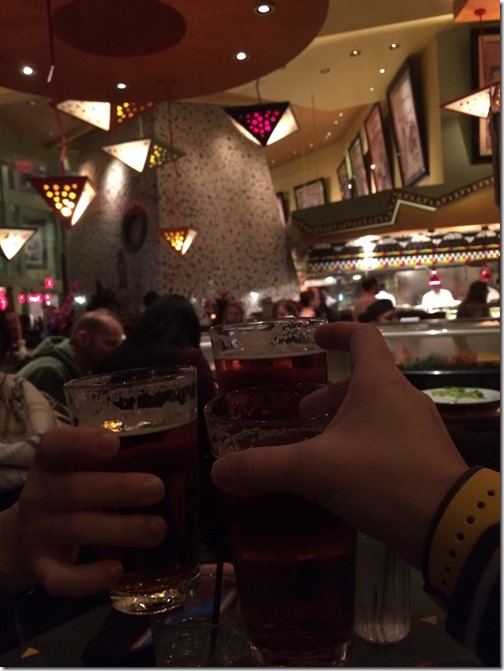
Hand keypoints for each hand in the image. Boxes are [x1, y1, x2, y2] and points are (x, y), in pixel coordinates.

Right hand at [3, 426, 165, 596]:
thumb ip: (115, 459)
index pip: (55, 445)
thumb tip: (174, 452)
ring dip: (120, 530)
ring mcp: (36, 532)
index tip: (114, 443)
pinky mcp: (40, 567)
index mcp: (50, 462)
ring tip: (159, 529)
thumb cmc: (71, 489)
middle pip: (74, 490)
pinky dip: (89, 578)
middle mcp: (38, 494)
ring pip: (76, 530)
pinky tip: (119, 570)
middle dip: (118, 489)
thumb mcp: (82, 467)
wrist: (24, 535)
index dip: (82, 442)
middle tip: (157, 489)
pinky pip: (60, 577)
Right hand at [211, 322, 467, 568]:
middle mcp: (404, 398)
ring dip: (345, 421)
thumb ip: (264, 467)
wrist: (448, 524)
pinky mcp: (426, 458)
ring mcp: (420, 428)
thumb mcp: (315, 470)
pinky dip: (364, 444)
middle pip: (364, 380)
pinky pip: (389, 438)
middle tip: (302, 415)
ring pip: (377, 411)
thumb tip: (217, 471)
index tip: (314, 337)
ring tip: (319, 448)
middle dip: (329, 394)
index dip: (337, 332)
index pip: (362, 337)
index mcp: (380, 383)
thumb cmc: (381, 477)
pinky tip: (347, 475)